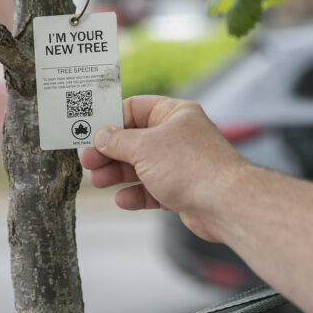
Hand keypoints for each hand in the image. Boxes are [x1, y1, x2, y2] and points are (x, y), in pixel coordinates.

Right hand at [80, 95, 249, 241]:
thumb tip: (101, 136)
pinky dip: (136, 194)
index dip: (110, 120)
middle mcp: (178, 136)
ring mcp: (180, 164)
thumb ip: (118, 141)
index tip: (89, 131)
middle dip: (109, 151)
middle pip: (134, 140)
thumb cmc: (191, 166)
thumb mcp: (143, 147)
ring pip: (141, 166)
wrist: (225, 204)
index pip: (135, 108)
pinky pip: (152, 189)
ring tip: (97, 181)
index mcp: (174, 114)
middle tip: (87, 161)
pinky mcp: (182, 190)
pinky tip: (122, 199)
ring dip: (118, 174)